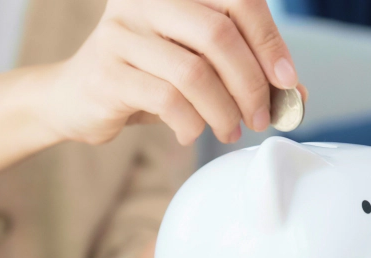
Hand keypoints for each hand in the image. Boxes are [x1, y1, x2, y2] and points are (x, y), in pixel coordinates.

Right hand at [35, 0, 304, 144]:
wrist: (75, 99)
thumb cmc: (147, 78)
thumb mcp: (197, 65)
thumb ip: (244, 70)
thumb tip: (295, 95)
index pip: (238, 0)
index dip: (269, 41)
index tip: (287, 81)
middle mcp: (145, 0)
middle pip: (218, 34)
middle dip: (250, 83)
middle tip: (260, 117)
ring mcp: (122, 33)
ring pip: (194, 72)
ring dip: (223, 110)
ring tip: (230, 130)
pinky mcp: (107, 72)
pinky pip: (166, 100)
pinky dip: (190, 123)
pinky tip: (191, 132)